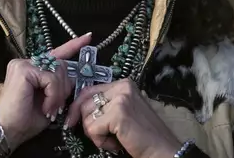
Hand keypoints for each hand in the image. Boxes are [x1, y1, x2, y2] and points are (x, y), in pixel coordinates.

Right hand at [0, 33, 91, 149]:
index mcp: (34, 68)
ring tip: (50, 109)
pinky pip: (50, 78)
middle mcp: (27, 62)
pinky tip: (46, 107)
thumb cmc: (28, 118)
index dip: (73, 45)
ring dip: (59, 94)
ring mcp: (23, 64)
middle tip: (57, 106)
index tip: (88, 37)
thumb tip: (76, 77)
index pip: (56, 53)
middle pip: (61, 65)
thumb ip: (60, 85)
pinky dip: (53, 95)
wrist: (10, 131)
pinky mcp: (23, 70)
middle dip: (64, 87)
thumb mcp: (51, 99)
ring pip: (57, 71)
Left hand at [65, 79, 181, 157]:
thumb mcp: (123, 113)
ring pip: (86, 116)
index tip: (72, 122)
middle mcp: (122, 86)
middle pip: (84, 102)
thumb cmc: (142, 135)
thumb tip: (78, 109)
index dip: (77, 108)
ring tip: (114, 139)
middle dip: (86, 123)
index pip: (88, 90)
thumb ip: (106, 106)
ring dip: (96, 134)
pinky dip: (101, 141)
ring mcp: (121, 98)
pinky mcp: (119, 112)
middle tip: (101, 136)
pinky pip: (93, 128)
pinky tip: (116, 143)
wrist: (161, 149)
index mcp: (123, 84)